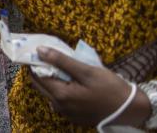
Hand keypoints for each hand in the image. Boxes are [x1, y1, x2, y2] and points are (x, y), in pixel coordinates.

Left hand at [30, 46, 149, 127]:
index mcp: (60, 95)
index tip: (39, 52)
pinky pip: (59, 100)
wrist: (130, 109)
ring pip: (49, 92)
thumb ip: (61, 61)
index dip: (35, 62)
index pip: (36, 76)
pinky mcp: (73, 116)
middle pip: (40, 85)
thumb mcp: (87, 71)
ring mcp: (66, 113)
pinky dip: (60, 88)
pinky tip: (71, 81)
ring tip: (62, 67)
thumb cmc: (110, 88)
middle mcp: (59, 106)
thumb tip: (40, 50)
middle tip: (50, 57)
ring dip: (51, 79)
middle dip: (41, 70)